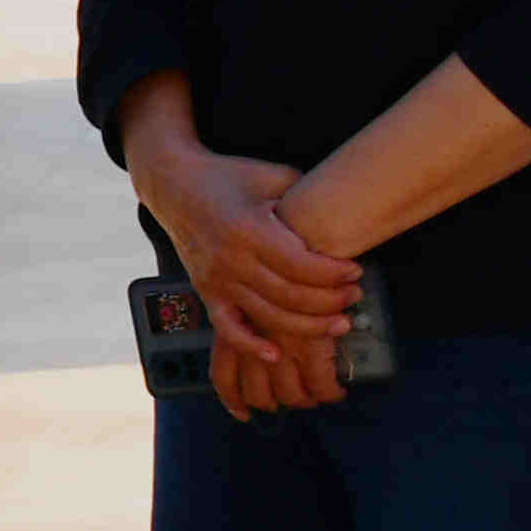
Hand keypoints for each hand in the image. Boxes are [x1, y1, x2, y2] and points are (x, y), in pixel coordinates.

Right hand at [125, 83, 358, 409]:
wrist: (175, 185)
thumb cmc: (229, 177)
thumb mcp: (273, 176)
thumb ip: (306, 200)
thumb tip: (345, 217)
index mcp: (249, 229)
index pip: (301, 265)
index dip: (333, 274)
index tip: (355, 271)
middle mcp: (231, 259)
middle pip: (290, 295)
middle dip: (331, 301)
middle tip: (354, 296)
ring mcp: (217, 280)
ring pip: (268, 317)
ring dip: (308, 326)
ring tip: (338, 323)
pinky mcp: (207, 292)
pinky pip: (228, 328)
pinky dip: (250, 345)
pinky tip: (276, 354)